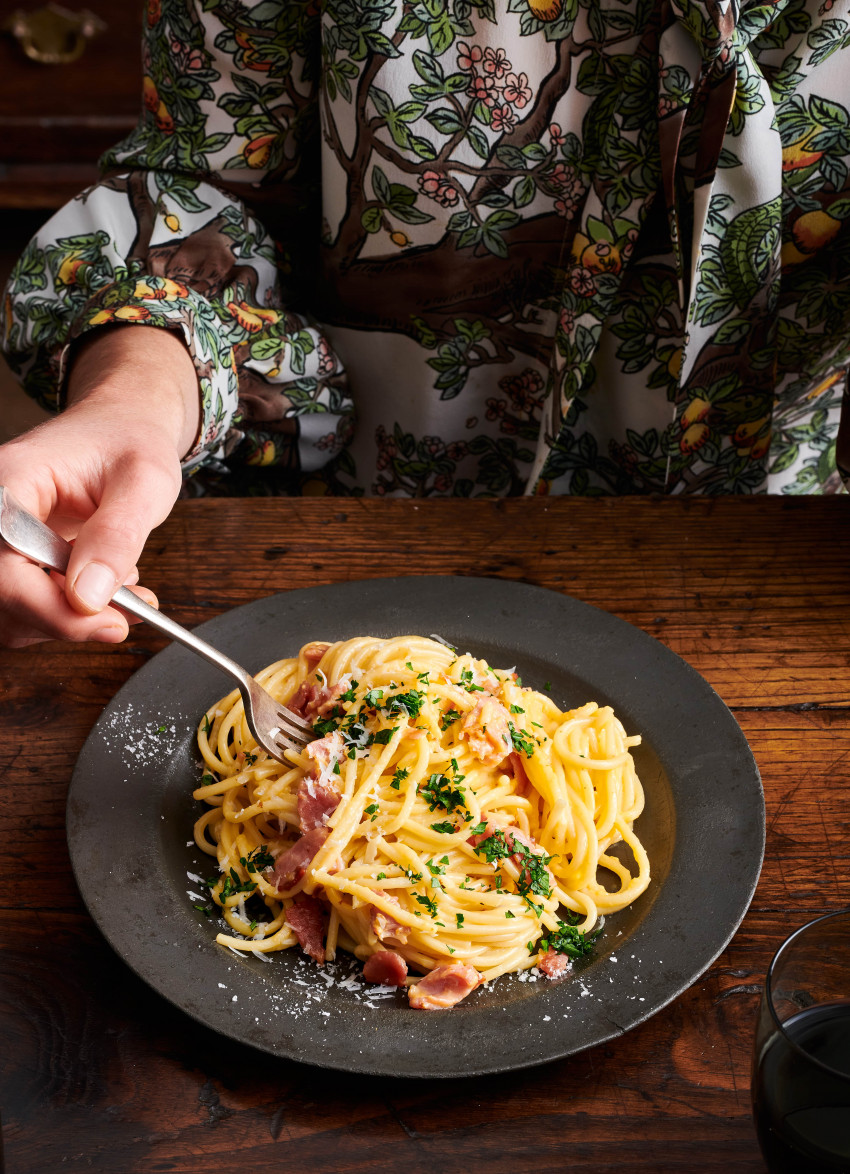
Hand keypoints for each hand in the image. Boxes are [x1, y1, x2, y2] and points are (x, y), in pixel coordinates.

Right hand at [0, 326, 199, 646]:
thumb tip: (89, 597)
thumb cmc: (130, 442)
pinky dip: (68, 615)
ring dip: (70, 621)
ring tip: (126, 595)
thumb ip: (117, 536)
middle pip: (3, 598)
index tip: (109, 623)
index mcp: (9, 482)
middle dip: (66, 618)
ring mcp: (0, 540)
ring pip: (11, 614)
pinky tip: (106, 592)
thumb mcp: (144, 482)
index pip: (3, 567)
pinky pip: (26, 608)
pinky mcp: (14, 560)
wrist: (123, 428)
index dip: (49, 607)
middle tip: (128, 614)